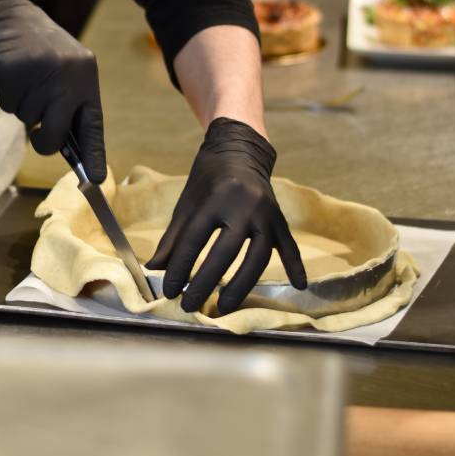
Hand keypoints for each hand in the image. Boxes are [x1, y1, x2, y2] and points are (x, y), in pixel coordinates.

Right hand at [0, 0, 105, 182]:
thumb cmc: (36, 51)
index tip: (96, 179)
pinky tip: (10, 74)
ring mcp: (42, 72)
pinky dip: (6, 96)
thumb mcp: (63, 70)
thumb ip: (68, 103)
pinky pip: (9, 105)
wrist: (4, 17)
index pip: (93, 123)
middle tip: (38, 131)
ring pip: (29, 120)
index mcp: (86, 75)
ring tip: (24, 80)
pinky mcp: (14, 71)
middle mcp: (68, 74)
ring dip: (22, 107)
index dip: (93, 153)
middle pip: (57, 133)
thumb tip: (69, 148)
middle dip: (44, 139)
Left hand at [145, 116, 306, 313]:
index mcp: (215, 198)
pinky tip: (298, 286)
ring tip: (224, 306)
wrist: (240, 149)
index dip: (179, 268)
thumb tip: (155, 268)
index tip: (169, 291)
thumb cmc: (208, 177)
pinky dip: (295, 265)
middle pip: (225, 253)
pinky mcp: (280, 218)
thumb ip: (173, 237)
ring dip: (241, 286)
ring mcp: (266, 213)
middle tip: (190, 305)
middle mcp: (244, 205)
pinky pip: (289, 245)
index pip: (195, 240)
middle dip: (205, 283)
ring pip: (258, 257)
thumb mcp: (187, 202)